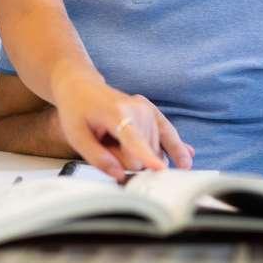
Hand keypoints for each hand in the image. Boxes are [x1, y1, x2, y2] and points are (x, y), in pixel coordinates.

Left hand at [53, 82, 192, 180]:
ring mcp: (149, 111)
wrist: (83, 87)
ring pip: (153, 153)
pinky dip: (176, 149)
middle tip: (105, 144)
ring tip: (116, 140)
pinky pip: (170, 136)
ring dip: (136, 155)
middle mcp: (138, 110)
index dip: (146, 157)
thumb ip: (97, 158)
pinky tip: (186, 159)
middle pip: (141, 155)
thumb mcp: (76, 136)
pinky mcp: (154, 114)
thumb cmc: (77, 111)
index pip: (133, 140)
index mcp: (116, 113)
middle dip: (124, 160)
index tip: (161, 169)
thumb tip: (120, 175)